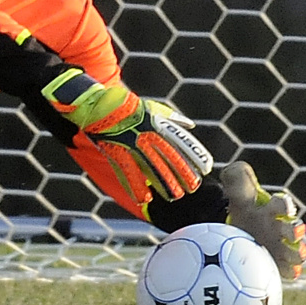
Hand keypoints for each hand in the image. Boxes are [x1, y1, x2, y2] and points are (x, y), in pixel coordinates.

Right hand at [43, 69, 212, 204]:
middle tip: (192, 187)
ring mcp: (132, 145)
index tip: (206, 169)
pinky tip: (144, 199)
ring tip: (174, 196)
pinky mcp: (117, 152)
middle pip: (170, 158)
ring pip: (152, 168)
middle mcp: (147, 135)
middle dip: (183, 174)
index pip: (182, 142)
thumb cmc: (129, 106)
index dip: (195, 156)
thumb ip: (172, 118)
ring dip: (164, 184)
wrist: (100, 105)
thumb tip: (190, 125)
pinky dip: (136, 187)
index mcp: (157, 124)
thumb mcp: (153, 107)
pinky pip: (128, 173)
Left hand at [222, 161, 305, 278]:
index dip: (285, 205)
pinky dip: (289, 271)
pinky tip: (285, 270)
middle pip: (294, 230)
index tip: (284, 207)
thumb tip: (240, 170)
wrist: (228, 226)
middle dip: (295, 231)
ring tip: (292, 254)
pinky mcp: (274, 262)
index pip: (283, 205)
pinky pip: (287, 270)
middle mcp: (279, 228)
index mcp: (272, 209)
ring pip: (296, 252)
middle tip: (291, 232)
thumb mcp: (234, 188)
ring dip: (296, 253)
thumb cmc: (238, 206)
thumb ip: (236, 176)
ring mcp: (278, 246)